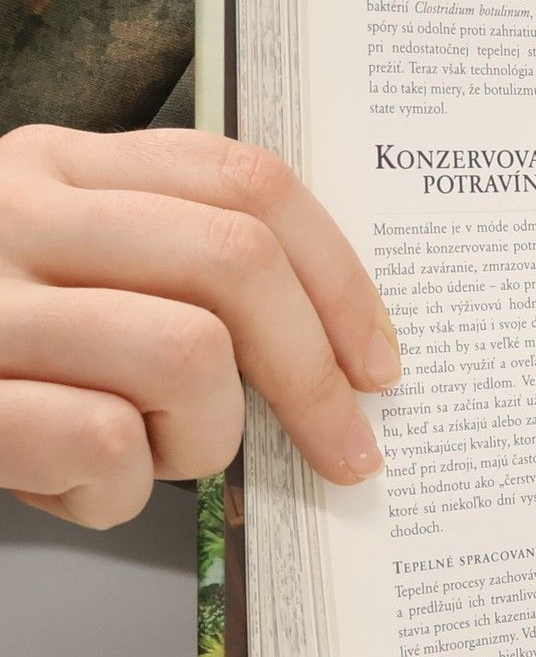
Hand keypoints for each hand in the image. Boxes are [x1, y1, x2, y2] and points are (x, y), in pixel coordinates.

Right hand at [0, 125, 398, 527]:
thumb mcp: (70, 274)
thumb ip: (176, 271)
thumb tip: (345, 351)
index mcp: (59, 164)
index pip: (248, 184)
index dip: (341, 281)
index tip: (378, 364)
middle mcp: (12, 209)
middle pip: (239, 265)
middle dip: (315, 376)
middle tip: (343, 449)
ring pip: (187, 358)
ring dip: (206, 437)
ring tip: (158, 458)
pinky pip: (102, 442)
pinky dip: (117, 493)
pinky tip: (77, 489)